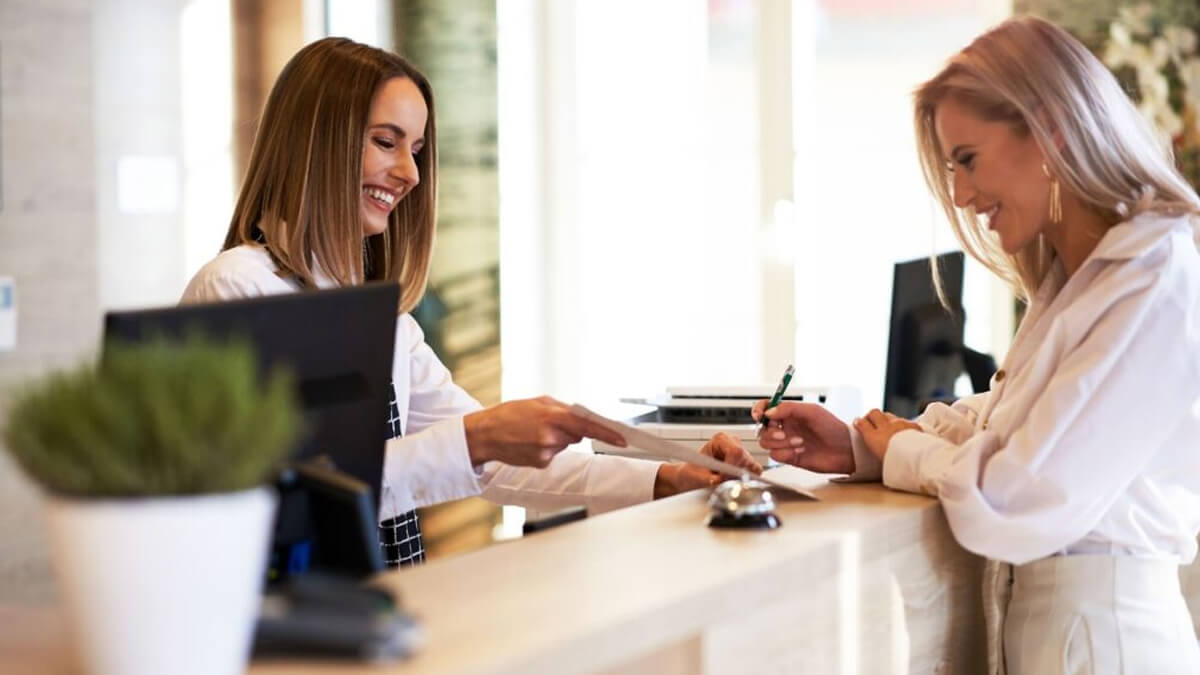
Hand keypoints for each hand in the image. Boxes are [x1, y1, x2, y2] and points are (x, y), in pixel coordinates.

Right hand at [463, 396, 626, 467]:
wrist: (485, 434)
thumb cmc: (509, 414)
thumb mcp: (537, 402)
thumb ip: (562, 409)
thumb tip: (582, 417)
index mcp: (552, 416)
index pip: (588, 426)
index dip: (608, 433)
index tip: (623, 439)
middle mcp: (551, 436)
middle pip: (577, 435)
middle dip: (569, 429)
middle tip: (547, 423)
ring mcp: (546, 452)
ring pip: (564, 445)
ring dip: (555, 439)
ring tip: (533, 432)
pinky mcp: (541, 463)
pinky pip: (554, 455)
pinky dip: (546, 449)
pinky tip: (529, 443)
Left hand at [653, 433, 762, 498]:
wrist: (693, 475)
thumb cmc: (694, 472)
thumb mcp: (699, 476)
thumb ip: (710, 479)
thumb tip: (720, 480)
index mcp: (720, 439)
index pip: (735, 451)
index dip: (731, 467)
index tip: (722, 478)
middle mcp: (733, 442)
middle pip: (744, 458)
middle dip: (735, 473)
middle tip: (721, 480)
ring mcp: (741, 451)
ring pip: (751, 465)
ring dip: (740, 476)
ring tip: (724, 479)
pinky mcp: (747, 462)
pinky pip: (755, 470)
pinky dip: (748, 478)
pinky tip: (735, 481)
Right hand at [752, 399, 854, 473]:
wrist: (845, 449)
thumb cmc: (833, 428)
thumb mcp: (812, 411)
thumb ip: (789, 408)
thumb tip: (769, 412)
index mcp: (789, 414)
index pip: (766, 409)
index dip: (758, 411)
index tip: (759, 415)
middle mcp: (785, 427)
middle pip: (762, 429)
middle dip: (770, 432)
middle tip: (783, 434)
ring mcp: (786, 443)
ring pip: (766, 443)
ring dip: (781, 443)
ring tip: (799, 442)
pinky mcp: (789, 457)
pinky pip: (776, 455)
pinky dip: (786, 453)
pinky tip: (800, 451)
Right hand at [852, 409, 920, 460]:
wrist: (917, 458)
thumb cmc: (898, 465)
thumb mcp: (881, 459)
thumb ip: (877, 450)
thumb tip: (876, 451)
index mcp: (874, 437)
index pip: (861, 423)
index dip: (858, 422)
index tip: (857, 423)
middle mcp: (885, 427)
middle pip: (874, 413)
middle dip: (871, 415)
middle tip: (871, 421)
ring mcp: (899, 424)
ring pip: (889, 415)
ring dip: (886, 419)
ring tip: (887, 426)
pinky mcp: (912, 424)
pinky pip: (904, 420)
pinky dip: (901, 424)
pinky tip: (903, 431)